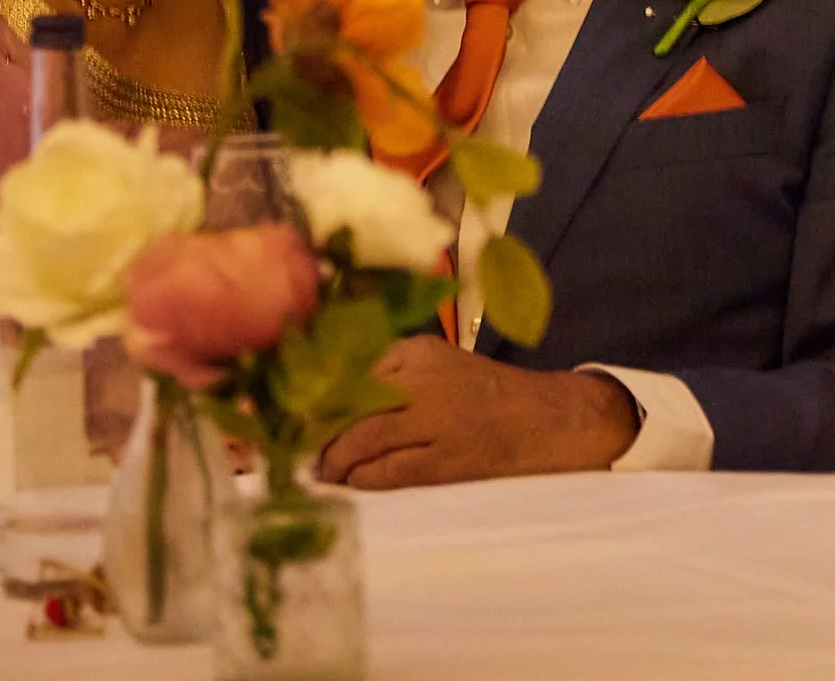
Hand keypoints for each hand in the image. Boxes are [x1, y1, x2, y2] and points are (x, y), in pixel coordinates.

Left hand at [317, 334, 640, 489]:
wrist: (548, 420)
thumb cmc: (484, 394)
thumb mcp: (437, 366)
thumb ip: (388, 372)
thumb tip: (320, 399)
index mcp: (417, 350)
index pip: (345, 369)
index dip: (311, 397)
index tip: (286, 416)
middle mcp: (424, 378)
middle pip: (347, 404)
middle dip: (317, 432)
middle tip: (300, 451)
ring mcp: (437, 419)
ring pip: (363, 439)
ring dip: (336, 461)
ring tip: (324, 472)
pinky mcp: (448, 459)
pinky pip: (389, 472)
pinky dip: (364, 480)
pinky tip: (354, 484)